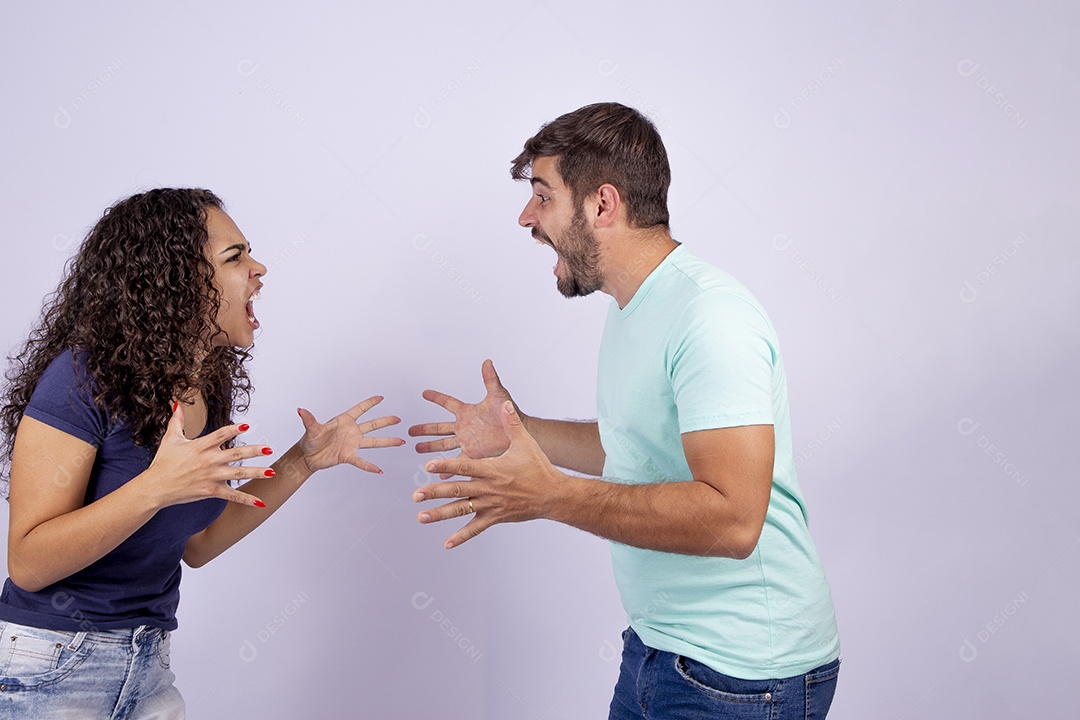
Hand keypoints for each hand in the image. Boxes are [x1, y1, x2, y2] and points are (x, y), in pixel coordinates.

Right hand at [143, 404, 271, 507]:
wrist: (155, 488)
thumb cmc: (162, 463)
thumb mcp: (170, 439)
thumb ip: (177, 421)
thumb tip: (177, 404)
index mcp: (200, 446)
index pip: (220, 435)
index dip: (233, 430)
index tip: (247, 425)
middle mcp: (208, 460)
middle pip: (235, 454)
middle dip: (253, 451)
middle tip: (269, 449)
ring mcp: (211, 476)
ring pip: (238, 474)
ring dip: (256, 473)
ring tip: (272, 472)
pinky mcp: (211, 491)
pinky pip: (232, 495)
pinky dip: (247, 499)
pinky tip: (261, 502)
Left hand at [297, 395, 404, 474]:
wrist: (307, 457)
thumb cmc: (309, 441)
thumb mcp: (311, 429)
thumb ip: (309, 419)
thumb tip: (300, 410)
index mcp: (344, 421)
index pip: (360, 409)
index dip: (370, 403)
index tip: (381, 397)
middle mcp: (351, 431)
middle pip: (372, 425)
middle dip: (386, 421)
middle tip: (398, 419)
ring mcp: (352, 444)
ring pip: (373, 441)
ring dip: (387, 441)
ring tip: (400, 441)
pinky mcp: (348, 456)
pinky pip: (361, 461)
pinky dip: (370, 466)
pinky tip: (379, 470)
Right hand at [408, 360, 519, 469]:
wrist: (520, 434)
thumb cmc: (511, 414)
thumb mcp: (498, 395)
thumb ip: (490, 379)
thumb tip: (487, 362)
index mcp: (467, 412)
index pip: (447, 402)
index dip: (436, 397)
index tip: (424, 393)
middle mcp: (464, 427)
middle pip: (439, 427)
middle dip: (424, 428)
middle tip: (411, 430)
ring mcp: (467, 441)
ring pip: (443, 444)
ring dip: (430, 447)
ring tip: (417, 448)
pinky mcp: (472, 455)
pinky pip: (456, 462)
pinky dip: (447, 468)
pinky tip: (438, 471)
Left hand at [413, 401, 564, 548]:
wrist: (553, 495)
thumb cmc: (539, 468)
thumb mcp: (525, 442)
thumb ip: (511, 423)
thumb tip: (504, 403)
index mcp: (492, 469)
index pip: (464, 466)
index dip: (445, 466)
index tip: (428, 465)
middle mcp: (488, 488)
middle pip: (457, 490)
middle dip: (435, 493)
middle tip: (416, 495)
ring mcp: (491, 505)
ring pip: (461, 510)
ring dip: (440, 514)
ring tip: (421, 516)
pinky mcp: (495, 517)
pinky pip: (476, 529)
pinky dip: (461, 537)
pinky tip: (447, 543)